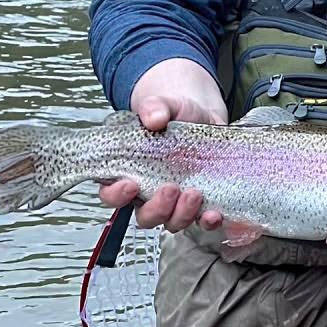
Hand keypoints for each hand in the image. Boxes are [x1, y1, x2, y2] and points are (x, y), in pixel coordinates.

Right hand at [98, 58, 225, 232]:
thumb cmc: (174, 112)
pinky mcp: (199, 203)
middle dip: (157, 208)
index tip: (130, 185)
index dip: (116, 195)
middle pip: (144, 216)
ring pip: (171, 222)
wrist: (203, 113)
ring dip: (182, 214)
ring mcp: (175, 201)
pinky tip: (214, 213)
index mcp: (129, 171)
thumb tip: (154, 117)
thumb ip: (154, 108)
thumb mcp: (162, 105)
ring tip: (195, 193)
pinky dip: (207, 222)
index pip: (111, 193)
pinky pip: (201, 221)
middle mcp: (149, 192)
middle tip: (170, 188)